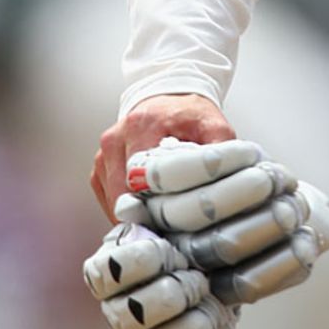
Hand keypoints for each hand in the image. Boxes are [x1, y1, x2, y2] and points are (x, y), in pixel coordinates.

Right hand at [90, 93, 235, 220]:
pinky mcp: (100, 169)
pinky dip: (127, 210)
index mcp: (142, 125)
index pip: (141, 178)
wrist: (167, 98)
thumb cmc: (190, 114)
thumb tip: (228, 180)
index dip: (158, 205)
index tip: (176, 222)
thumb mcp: (213, 124)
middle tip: (171, 229)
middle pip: (123, 195)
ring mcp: (104, 155)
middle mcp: (116, 140)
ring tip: (162, 222)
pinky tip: (148, 209)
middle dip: (146, 215)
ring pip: (114, 202)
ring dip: (135, 216)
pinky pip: (109, 200)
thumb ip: (220, 149)